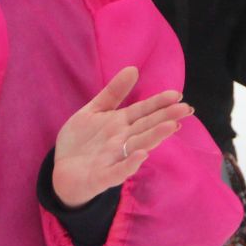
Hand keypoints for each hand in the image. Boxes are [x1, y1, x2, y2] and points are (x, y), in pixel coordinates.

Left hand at [53, 67, 193, 207]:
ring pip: (138, 146)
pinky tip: (141, 154)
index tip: (177, 95)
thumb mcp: (95, 110)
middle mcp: (122, 141)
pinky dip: (129, 164)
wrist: (59, 171)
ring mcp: (114, 159)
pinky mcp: (102, 177)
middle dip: (166, 118)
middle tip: (186, 109)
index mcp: (121, 124)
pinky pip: (118, 171)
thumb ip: (114, 92)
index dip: (159, 103)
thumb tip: (133, 68)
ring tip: (171, 126)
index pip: (144, 111)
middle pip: (146, 127)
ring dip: (155, 137)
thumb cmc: (81, 141)